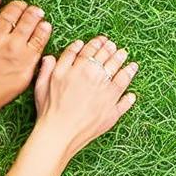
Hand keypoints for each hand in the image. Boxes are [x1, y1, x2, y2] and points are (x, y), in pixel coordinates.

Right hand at [32, 35, 138, 158]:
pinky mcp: (112, 112)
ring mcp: (107, 95)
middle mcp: (96, 78)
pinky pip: (125, 101)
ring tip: (129, 60)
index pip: (91, 50)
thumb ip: (49, 67)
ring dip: (125, 65)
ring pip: (121, 75)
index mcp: (79, 69)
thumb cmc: (49, 110)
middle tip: (116, 47)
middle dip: (113, 50)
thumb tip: (52, 56)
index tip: (102, 40)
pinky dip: (130, 97)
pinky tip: (132, 94)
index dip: (98, 43)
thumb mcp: (42, 84)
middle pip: (108, 59)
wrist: (58, 134)